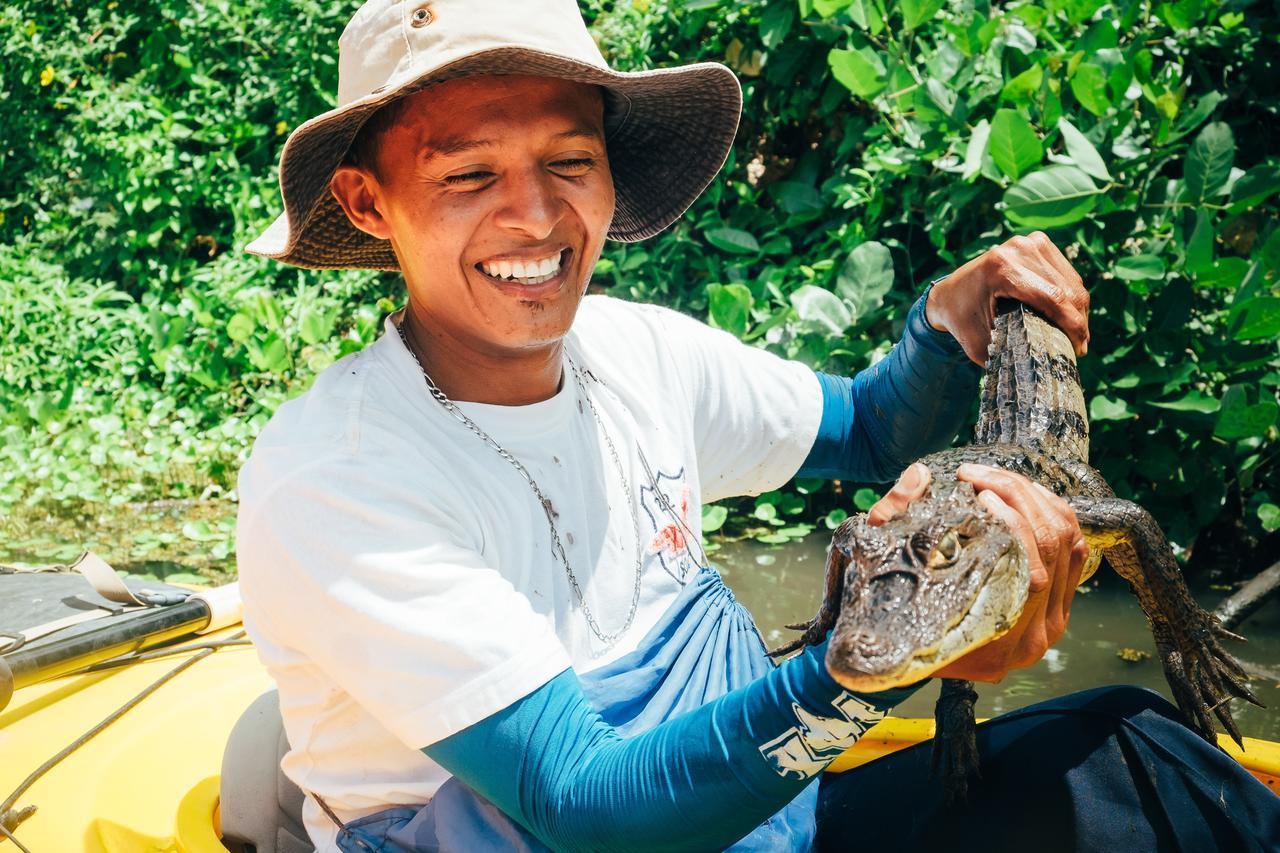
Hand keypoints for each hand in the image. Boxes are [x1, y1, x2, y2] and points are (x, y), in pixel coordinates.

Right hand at [867, 462, 1087, 683]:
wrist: (901, 646)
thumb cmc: (889, 609)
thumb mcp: (881, 566)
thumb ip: (894, 519)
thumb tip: (919, 476)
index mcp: (997, 641)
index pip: (1029, 571)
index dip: (1011, 520)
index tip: (977, 492)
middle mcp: (1033, 637)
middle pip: (1052, 548)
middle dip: (1019, 496)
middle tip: (980, 476)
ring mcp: (1052, 623)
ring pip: (1068, 543)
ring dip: (1036, 499)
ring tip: (997, 479)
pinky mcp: (1059, 606)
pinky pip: (1074, 550)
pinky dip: (1054, 514)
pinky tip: (1025, 496)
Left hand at [926, 232, 1089, 365]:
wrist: (948, 293)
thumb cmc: (961, 321)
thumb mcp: (979, 345)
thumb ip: (1010, 355)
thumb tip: (1045, 372)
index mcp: (1002, 270)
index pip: (1053, 298)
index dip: (1073, 326)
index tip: (1080, 349)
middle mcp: (1018, 249)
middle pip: (1067, 290)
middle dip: (1078, 321)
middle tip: (1080, 347)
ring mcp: (1029, 242)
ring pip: (1071, 281)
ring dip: (1078, 309)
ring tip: (1077, 334)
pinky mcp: (1037, 242)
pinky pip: (1066, 272)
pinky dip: (1071, 295)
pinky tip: (1069, 315)